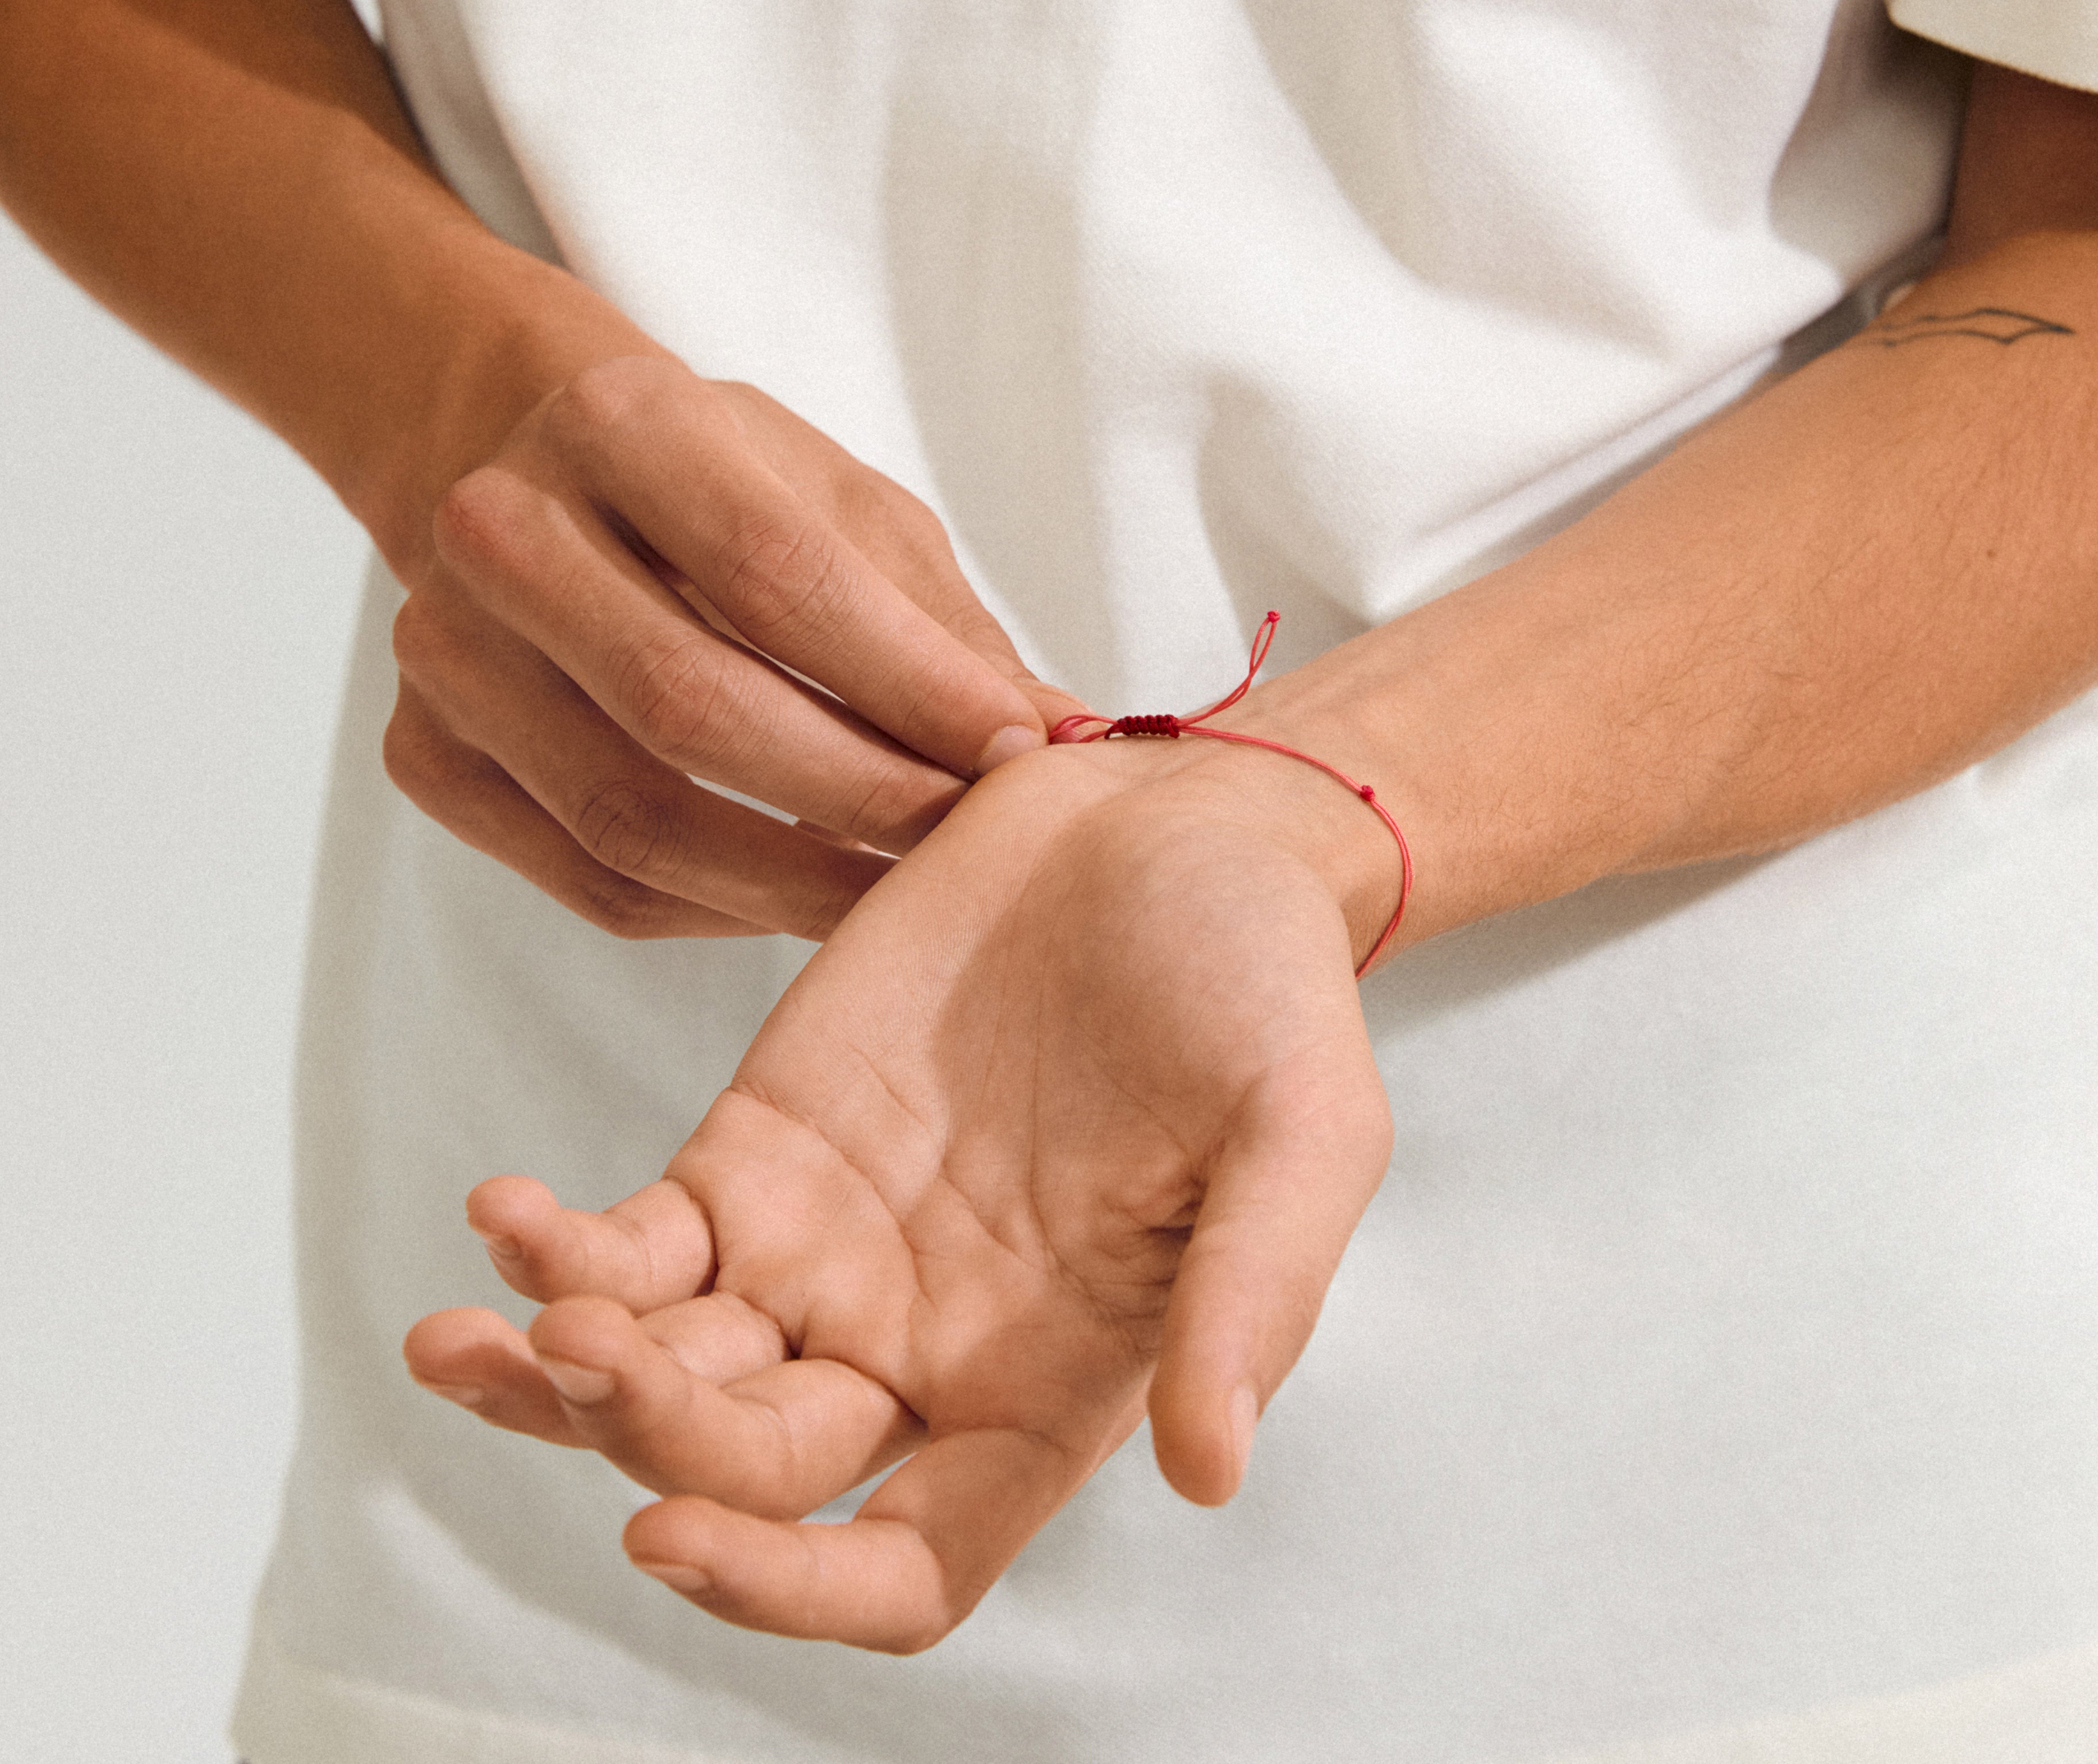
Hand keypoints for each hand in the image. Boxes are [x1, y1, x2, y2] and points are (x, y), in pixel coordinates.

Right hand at [384, 353, 1075, 939]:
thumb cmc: (720, 489)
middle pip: (690, 704)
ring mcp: (443, 652)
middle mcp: (502, 527)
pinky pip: (593, 880)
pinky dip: (719, 909)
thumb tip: (1067, 740)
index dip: (907, 680)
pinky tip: (802, 895)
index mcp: (622, 420)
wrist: (532, 475)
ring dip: (794, 880)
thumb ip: (939, 621)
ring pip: (633, 819)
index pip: (774, 572)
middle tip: (971, 849)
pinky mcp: (425, 756)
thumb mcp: (839, 505)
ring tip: (909, 902)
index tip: (1020, 751)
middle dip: (858, 795)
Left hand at [403, 737, 1396, 1649]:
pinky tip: (502, 1213)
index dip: (790, 1593)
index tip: (674, 1534)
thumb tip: (1210, 1473)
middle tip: (582, 1353)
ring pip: (658, 1377)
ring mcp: (825, 1250)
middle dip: (648, 1443)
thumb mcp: (1306, 1128)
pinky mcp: (761, 1144)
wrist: (1177, 822)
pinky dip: (553, 1249)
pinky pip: (631, 1243)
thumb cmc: (1264, 981)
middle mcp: (921, 1347)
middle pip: (748, 1472)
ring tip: (473, 1329)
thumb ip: (1259, 1293)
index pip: (906, 1568)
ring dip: (555, 1380)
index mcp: (1049, 1386)